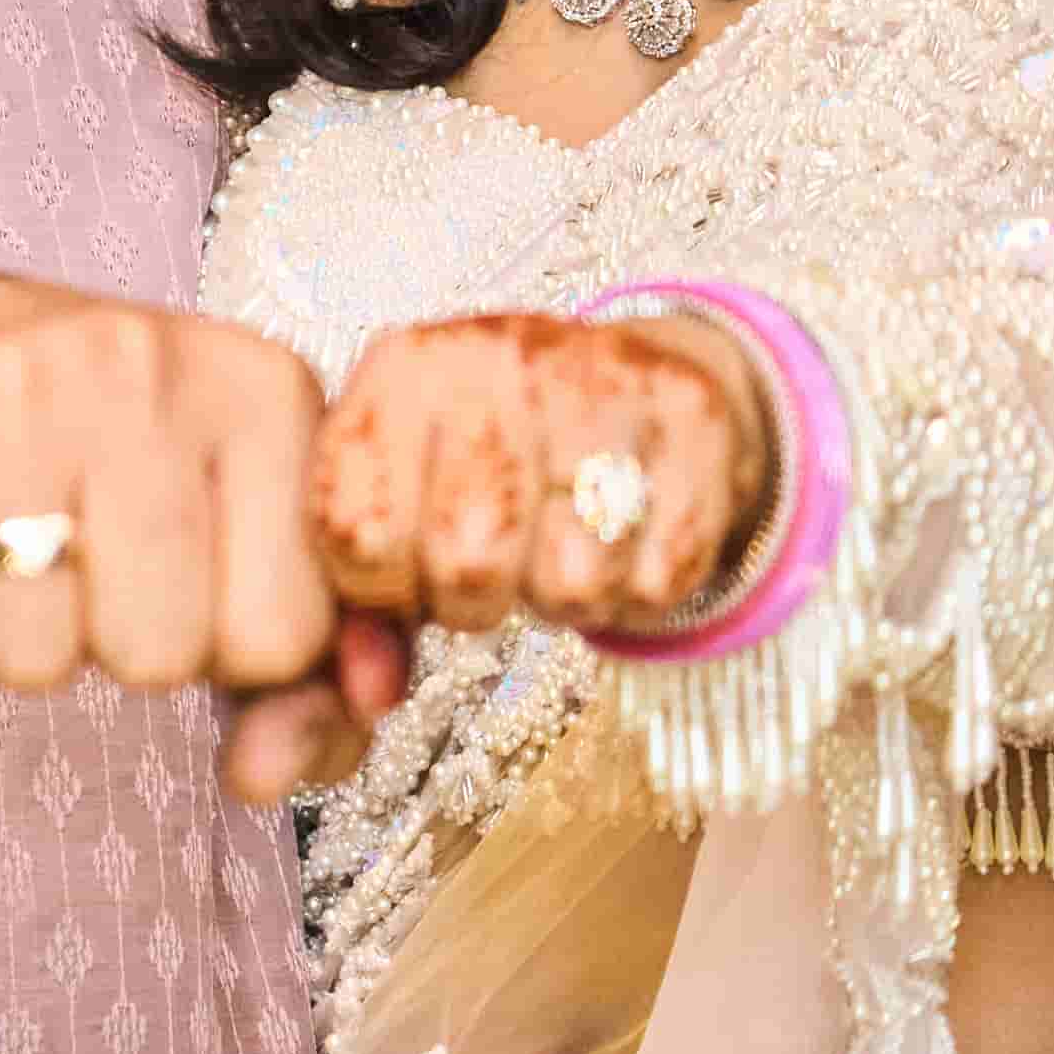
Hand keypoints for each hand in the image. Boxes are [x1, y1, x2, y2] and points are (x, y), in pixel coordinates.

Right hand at [0, 274, 405, 802]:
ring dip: (24, 639)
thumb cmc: (123, 464)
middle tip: (98, 563)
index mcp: (266, 391)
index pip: (287, 638)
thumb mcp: (248, 545)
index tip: (197, 578)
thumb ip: (312, 682)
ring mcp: (14, 375)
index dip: (233, 648)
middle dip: (128, 645)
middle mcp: (147, 362)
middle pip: (160, 656)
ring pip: (34, 655)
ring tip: (21, 547)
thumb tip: (263, 773)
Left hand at [307, 312, 771, 643]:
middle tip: (492, 563)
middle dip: (475, 600)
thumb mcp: (403, 496)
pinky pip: (663, 578)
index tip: (406, 565)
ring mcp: (604, 379)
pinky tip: (622, 540)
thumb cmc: (485, 458)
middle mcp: (501, 357)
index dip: (384, 587)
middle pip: (471, 561)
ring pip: (576, 580)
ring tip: (558, 545)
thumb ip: (364, 602)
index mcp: (405, 370)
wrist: (623, 379)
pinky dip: (641, 589)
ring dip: (565, 596)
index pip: (359, 531)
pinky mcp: (694, 414)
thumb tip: (373, 696)